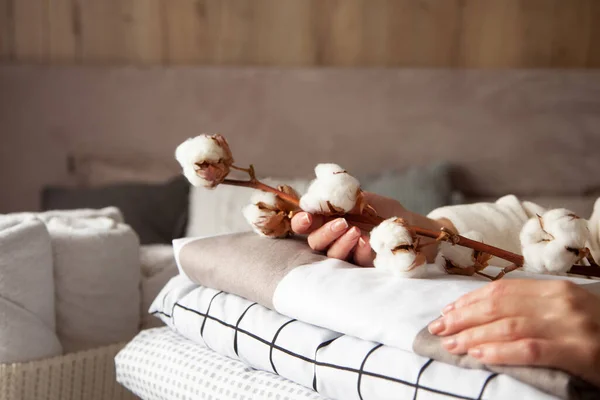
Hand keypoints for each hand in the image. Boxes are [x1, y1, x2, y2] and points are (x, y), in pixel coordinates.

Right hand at [291, 192, 445, 266]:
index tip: (306, 217)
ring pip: (331, 256)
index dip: (301, 221)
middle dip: (323, 233)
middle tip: (341, 223)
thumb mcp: (365, 199)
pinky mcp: (362, 268)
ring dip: (341, 243)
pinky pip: (354, 263)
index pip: (305, 223)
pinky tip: (367, 242)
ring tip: (356, 232)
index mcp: (328, 220)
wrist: (415, 227)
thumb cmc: (387, 212)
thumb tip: (316, 195)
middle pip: (314, 242)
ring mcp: (347, 255)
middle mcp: (333, 239)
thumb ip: (341, 198)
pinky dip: (359, 251)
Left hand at [428, 279, 599, 386]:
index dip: (470, 301)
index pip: (502, 291)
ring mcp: (570, 325)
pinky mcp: (578, 351)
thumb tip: (486, 315)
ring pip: (508, 326)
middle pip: (499, 306)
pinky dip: (499, 351)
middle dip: (463, 317)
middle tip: (438, 328)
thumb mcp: (566, 312)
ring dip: (473, 335)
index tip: (447, 311)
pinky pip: (529, 349)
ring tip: (450, 343)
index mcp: (556, 289)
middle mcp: (561, 302)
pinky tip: (478, 355)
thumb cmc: (596, 332)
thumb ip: (533, 309)